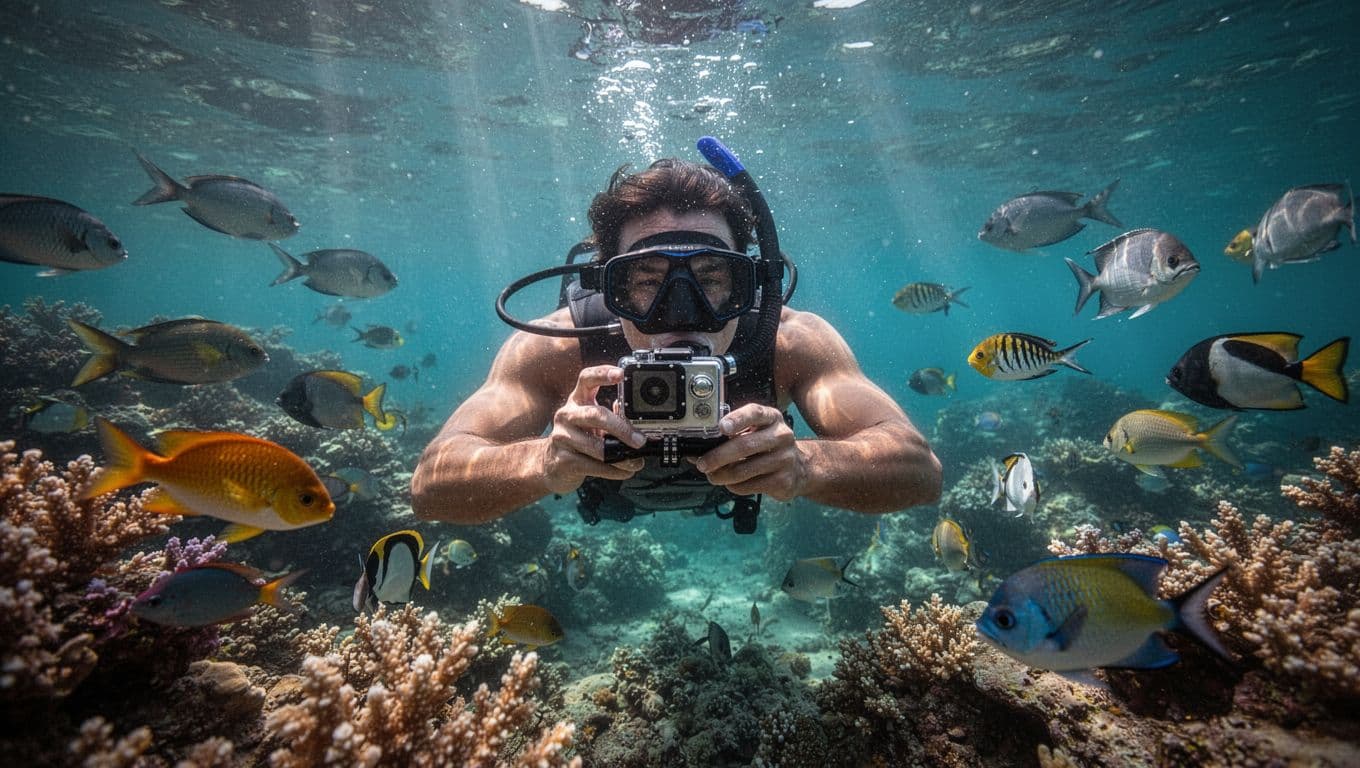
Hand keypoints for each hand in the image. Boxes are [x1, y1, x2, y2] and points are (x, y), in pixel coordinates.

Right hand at [541, 365, 646, 493]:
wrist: (550, 465)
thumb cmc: (579, 440)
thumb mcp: (593, 424)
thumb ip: (613, 418)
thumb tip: (641, 425)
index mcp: (577, 400)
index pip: (586, 378)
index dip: (603, 373)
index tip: (621, 374)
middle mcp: (566, 414)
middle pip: (595, 414)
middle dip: (621, 428)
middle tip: (640, 440)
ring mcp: (562, 437)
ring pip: (595, 446)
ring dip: (620, 456)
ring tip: (636, 461)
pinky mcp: (562, 460)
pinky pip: (593, 465)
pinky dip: (613, 470)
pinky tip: (624, 471)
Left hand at [690, 403, 806, 500]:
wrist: (800, 468)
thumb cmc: (768, 448)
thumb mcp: (755, 433)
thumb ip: (730, 437)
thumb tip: (695, 451)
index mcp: (771, 418)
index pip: (754, 413)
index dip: (737, 419)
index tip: (721, 427)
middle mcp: (781, 436)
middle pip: (744, 445)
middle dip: (717, 457)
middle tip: (702, 463)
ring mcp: (784, 459)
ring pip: (743, 470)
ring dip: (722, 475)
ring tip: (713, 476)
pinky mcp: (783, 481)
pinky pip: (749, 486)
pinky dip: (734, 486)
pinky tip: (732, 483)